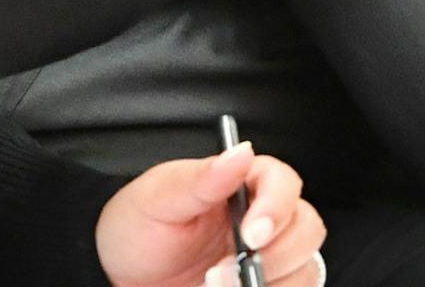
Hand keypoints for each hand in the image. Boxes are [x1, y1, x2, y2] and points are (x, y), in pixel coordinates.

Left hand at [95, 141, 325, 286]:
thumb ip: (200, 179)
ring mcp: (267, 259)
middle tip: (221, 272)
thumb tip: (241, 151)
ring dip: (268, 282)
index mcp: (243, 186)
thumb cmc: (136, 229)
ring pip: (305, 267)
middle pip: (306, 229)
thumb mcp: (157, 199)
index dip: (276, 207)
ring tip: (216, 286)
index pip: (284, 183)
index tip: (251, 234)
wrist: (118, 277)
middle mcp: (263, 221)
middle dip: (273, 255)